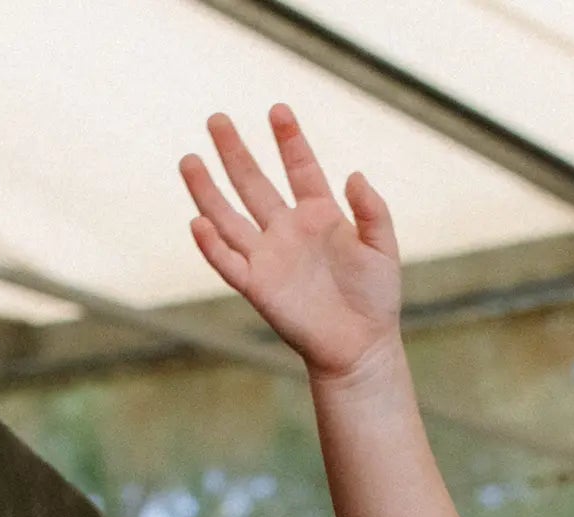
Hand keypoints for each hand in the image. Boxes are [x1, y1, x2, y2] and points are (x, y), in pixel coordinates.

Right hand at [181, 105, 401, 382]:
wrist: (362, 347)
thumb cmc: (376, 298)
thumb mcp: (383, 250)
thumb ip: (373, 212)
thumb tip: (354, 174)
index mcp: (320, 215)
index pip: (300, 168)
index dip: (289, 140)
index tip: (278, 111)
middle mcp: (288, 230)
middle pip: (254, 183)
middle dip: (235, 152)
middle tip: (217, 119)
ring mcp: (269, 256)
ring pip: (229, 217)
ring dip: (208, 190)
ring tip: (190, 159)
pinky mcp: (258, 287)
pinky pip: (228, 262)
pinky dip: (212, 245)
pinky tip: (199, 222)